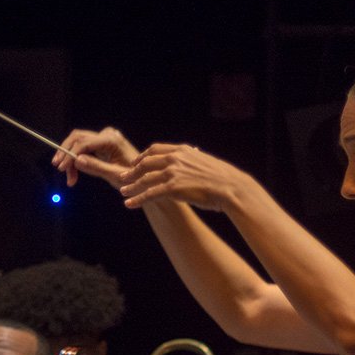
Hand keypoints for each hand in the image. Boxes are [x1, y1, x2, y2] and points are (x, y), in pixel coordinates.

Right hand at [52, 127, 140, 187]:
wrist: (143, 177)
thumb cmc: (133, 178)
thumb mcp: (115, 176)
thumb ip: (96, 167)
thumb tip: (77, 160)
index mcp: (111, 140)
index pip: (84, 143)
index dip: (70, 154)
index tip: (61, 168)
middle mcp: (107, 134)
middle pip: (78, 138)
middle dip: (67, 154)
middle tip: (60, 170)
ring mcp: (104, 137)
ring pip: (78, 143)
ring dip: (70, 159)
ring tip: (70, 179)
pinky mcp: (101, 143)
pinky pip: (83, 148)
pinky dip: (77, 160)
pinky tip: (74, 174)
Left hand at [118, 143, 246, 211]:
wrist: (231, 187)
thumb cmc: (224, 178)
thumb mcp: (206, 163)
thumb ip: (195, 160)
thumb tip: (195, 158)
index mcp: (183, 150)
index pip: (156, 149)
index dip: (142, 156)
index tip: (135, 162)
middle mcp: (175, 159)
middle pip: (146, 162)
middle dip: (132, 170)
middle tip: (123, 177)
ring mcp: (173, 173)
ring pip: (145, 179)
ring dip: (131, 186)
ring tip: (123, 192)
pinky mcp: (173, 188)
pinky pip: (149, 194)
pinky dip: (137, 199)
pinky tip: (129, 204)